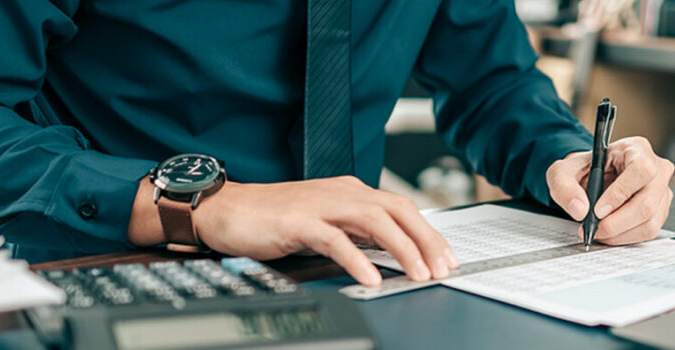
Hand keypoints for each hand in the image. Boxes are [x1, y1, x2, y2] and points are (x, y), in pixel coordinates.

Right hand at [128, 176, 458, 285]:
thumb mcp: (326, 224)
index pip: (401, 207)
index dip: (428, 232)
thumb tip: (391, 252)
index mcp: (350, 191)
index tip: (447, 258)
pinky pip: (334, 239)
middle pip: (396, 210)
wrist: (227, 210)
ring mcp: (320, 204)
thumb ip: (356, 233)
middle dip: (425, 240)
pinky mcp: (297, 221)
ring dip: (401, 248)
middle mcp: (341, 192)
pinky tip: (370, 278)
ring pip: (373, 221)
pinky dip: (356, 258)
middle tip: (443, 268)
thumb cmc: (273, 219)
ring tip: (418, 274)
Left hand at [545, 136, 674, 244]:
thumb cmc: (583, 171)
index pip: (640, 170)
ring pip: (649, 221)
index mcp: (636, 149)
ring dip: (619, 233)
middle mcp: (656, 169)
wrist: (590, 180)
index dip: (620, 193)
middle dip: (616, 222)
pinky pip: (648, 231)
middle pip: (647, 202)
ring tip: (598, 231)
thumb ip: (564, 187)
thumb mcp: (563, 172)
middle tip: (594, 228)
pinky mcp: (660, 210)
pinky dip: (625, 237)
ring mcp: (661, 191)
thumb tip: (580, 209)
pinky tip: (609, 233)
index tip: (598, 210)